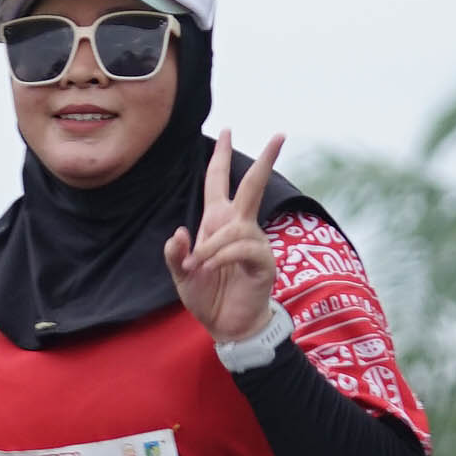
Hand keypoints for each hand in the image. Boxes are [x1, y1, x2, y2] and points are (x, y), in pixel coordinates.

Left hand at [165, 128, 283, 343]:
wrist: (226, 326)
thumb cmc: (206, 296)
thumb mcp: (180, 274)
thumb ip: (175, 254)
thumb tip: (180, 231)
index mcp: (218, 222)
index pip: (219, 181)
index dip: (221, 156)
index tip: (226, 130)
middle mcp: (239, 226)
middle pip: (253, 186)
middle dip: (265, 160)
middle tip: (280, 134)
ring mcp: (254, 242)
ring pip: (234, 228)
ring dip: (211, 246)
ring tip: (197, 267)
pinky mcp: (263, 262)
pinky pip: (242, 248)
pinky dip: (220, 256)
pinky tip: (209, 268)